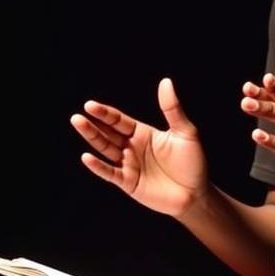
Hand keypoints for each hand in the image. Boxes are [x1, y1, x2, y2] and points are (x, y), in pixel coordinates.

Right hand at [70, 77, 208, 216]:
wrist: (196, 193)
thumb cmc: (193, 162)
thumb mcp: (185, 132)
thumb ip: (172, 109)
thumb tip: (166, 81)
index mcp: (143, 133)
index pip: (119, 121)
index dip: (105, 113)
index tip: (90, 105)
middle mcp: (132, 148)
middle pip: (108, 134)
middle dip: (93, 125)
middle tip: (77, 116)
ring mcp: (129, 165)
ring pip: (106, 150)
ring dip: (92, 139)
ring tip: (78, 126)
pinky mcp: (129, 183)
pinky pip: (110, 173)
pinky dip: (98, 167)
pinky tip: (87, 157)